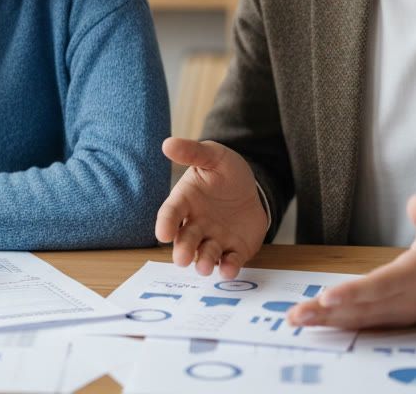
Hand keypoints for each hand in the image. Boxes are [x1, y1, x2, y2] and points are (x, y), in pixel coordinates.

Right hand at [155, 137, 267, 278]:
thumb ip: (193, 152)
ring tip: (204, 267)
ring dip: (203, 262)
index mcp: (186, 201)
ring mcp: (215, 239)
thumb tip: (167, 144)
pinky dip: (228, 268)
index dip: (166, 223)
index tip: (163, 233)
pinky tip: (229, 270)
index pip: (171, 213)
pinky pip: (230, 261)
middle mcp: (196, 224)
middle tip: (181, 260)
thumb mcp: (213, 156)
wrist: (252, 189)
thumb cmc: (225, 173)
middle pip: (186, 240)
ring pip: (205, 254)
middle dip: (183, 250)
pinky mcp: (234, 250)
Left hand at [288, 194, 415, 328]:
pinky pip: (368, 324)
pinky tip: (319, 323)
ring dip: (329, 321)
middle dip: (328, 313)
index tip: (328, 297)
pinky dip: (342, 324)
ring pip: (362, 319)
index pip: (383, 284)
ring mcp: (404, 312)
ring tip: (297, 320)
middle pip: (364, 308)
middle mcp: (409, 298)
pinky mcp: (400, 318)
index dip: (355, 292)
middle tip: (295, 316)